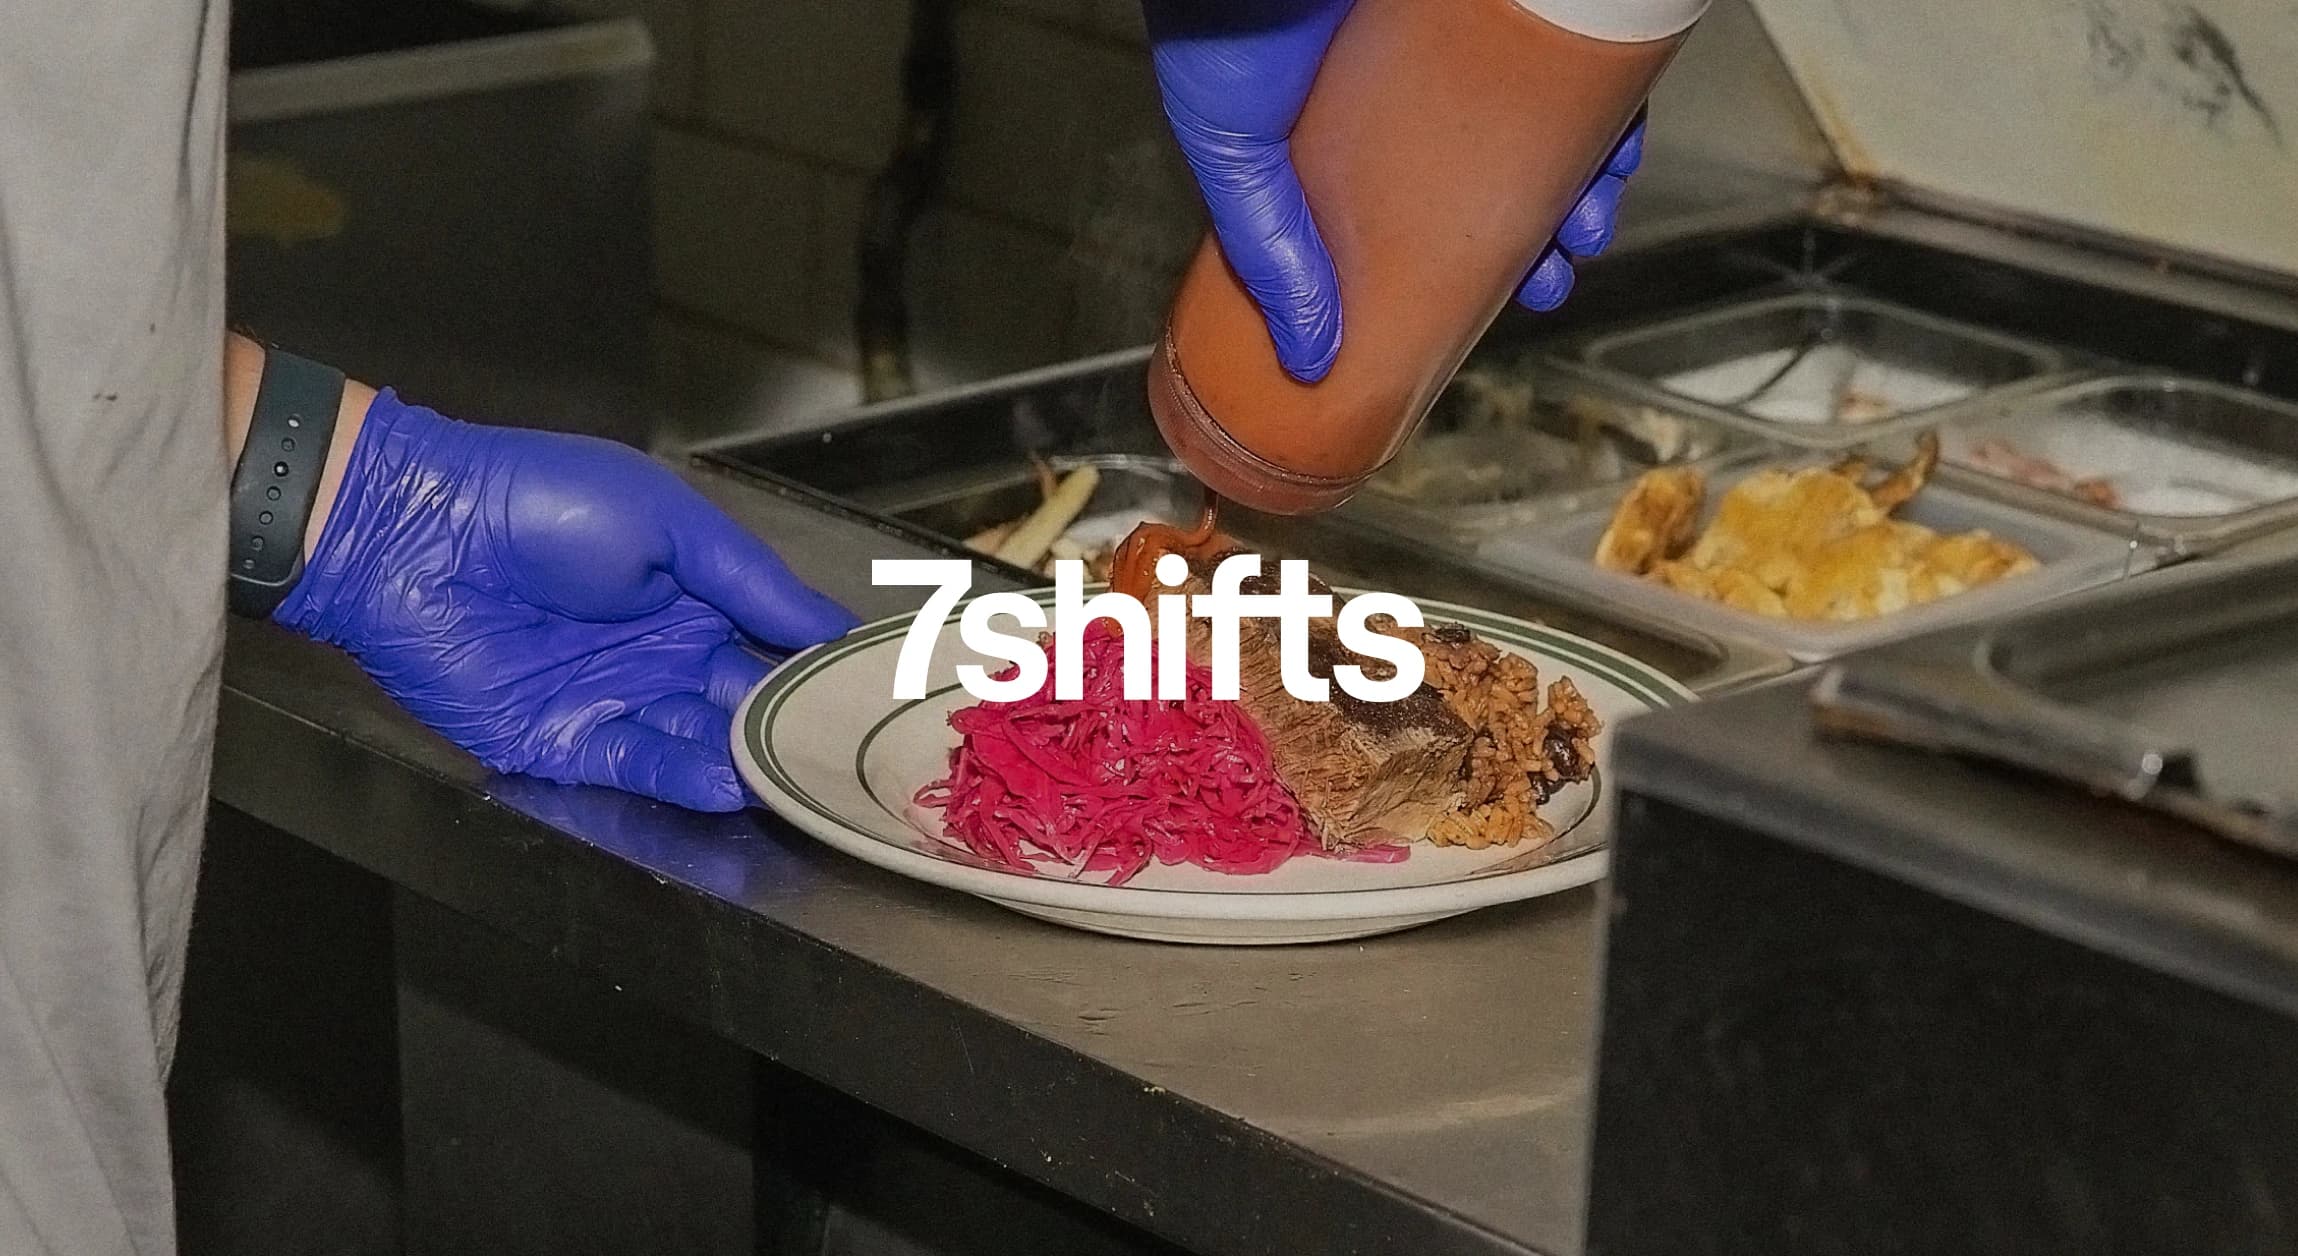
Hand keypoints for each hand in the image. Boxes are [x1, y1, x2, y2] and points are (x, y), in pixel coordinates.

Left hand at [275, 390, 859, 811]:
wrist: (413, 533)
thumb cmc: (538, 501)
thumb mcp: (669, 520)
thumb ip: (754, 581)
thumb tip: (831, 628)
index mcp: (692, 591)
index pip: (774, 640)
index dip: (822, 665)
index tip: (878, 691)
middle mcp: (661, 650)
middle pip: (746, 701)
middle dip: (797, 725)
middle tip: (855, 751)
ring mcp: (615, 698)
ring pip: (702, 743)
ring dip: (751, 761)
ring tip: (804, 777)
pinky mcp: (564, 740)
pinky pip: (639, 766)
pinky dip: (688, 779)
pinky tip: (734, 783)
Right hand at [1143, 0, 1641, 381]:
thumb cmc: (1223, 1)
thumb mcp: (1230, 148)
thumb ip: (1267, 252)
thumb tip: (1312, 359)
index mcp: (1346, 114)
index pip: (1420, 195)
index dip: (1463, 251)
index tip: (1488, 297)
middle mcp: (1413, 66)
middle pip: (1497, 157)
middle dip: (1538, 228)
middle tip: (1550, 280)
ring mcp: (1465, 24)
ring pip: (1548, 104)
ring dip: (1584, 171)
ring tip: (1588, 225)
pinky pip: (1579, 38)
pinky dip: (1607, 91)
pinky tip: (1612, 137)